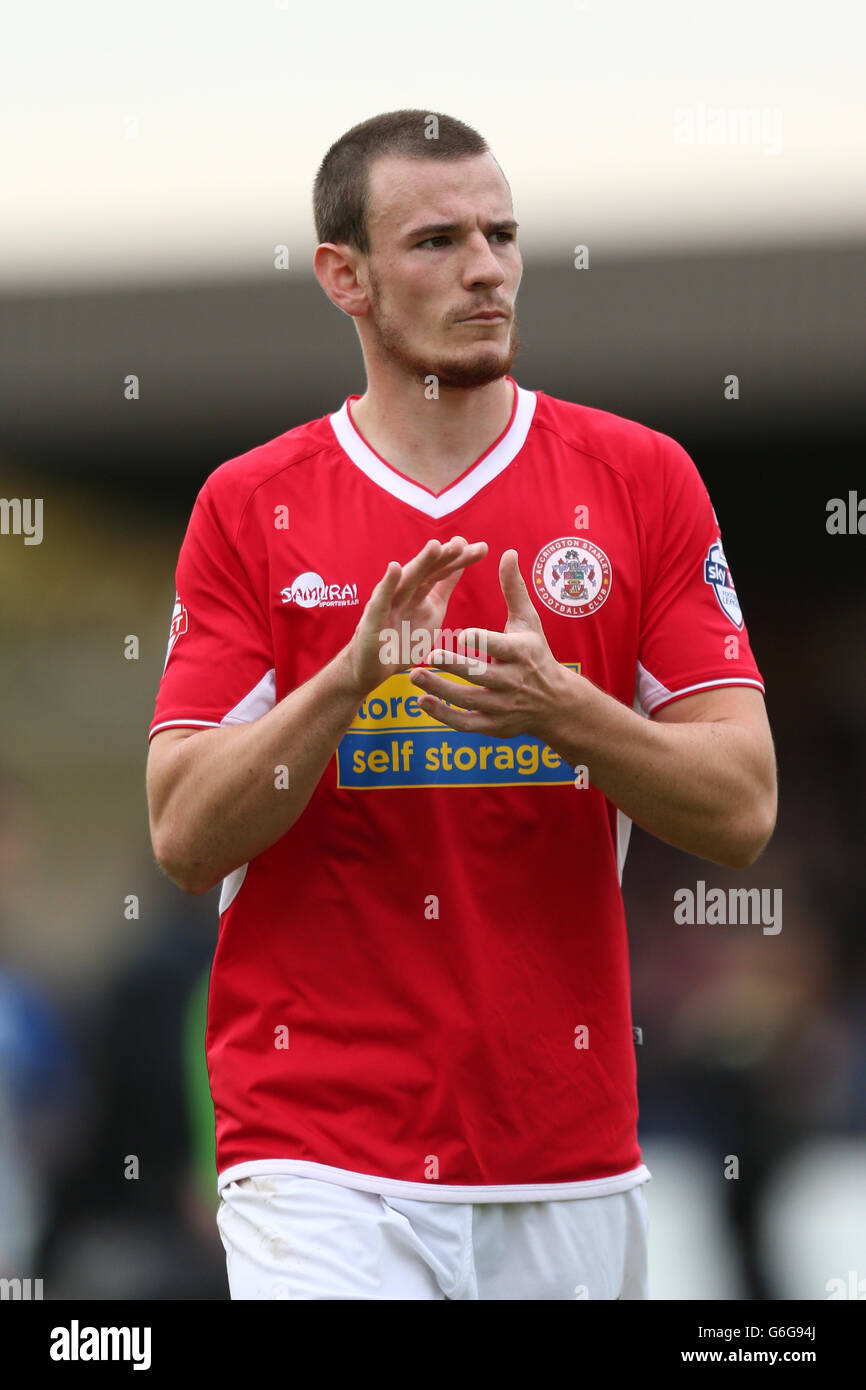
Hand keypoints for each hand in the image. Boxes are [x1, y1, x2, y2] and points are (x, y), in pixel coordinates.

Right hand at [345, 536, 487, 694]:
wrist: (373, 670)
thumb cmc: (402, 639)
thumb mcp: (431, 612)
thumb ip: (443, 587)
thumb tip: (459, 562)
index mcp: (421, 591)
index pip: (443, 572)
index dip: (461, 560)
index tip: (483, 549)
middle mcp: (405, 592)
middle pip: (428, 571)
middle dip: (444, 557)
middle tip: (462, 543)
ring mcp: (389, 603)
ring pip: (407, 581)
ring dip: (420, 563)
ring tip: (435, 546)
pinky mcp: (373, 619)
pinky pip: (382, 600)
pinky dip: (387, 584)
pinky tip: (394, 568)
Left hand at [407, 549, 569, 739]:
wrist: (555, 704)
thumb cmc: (536, 654)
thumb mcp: (528, 622)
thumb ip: (513, 589)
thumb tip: (507, 553)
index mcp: (521, 653)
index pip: (500, 647)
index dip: (482, 641)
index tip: (462, 634)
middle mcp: (513, 682)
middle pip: (480, 675)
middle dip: (455, 666)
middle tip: (428, 655)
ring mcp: (502, 707)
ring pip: (468, 700)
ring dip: (440, 690)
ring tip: (413, 676)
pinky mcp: (493, 726)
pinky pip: (465, 723)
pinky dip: (443, 715)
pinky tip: (421, 701)